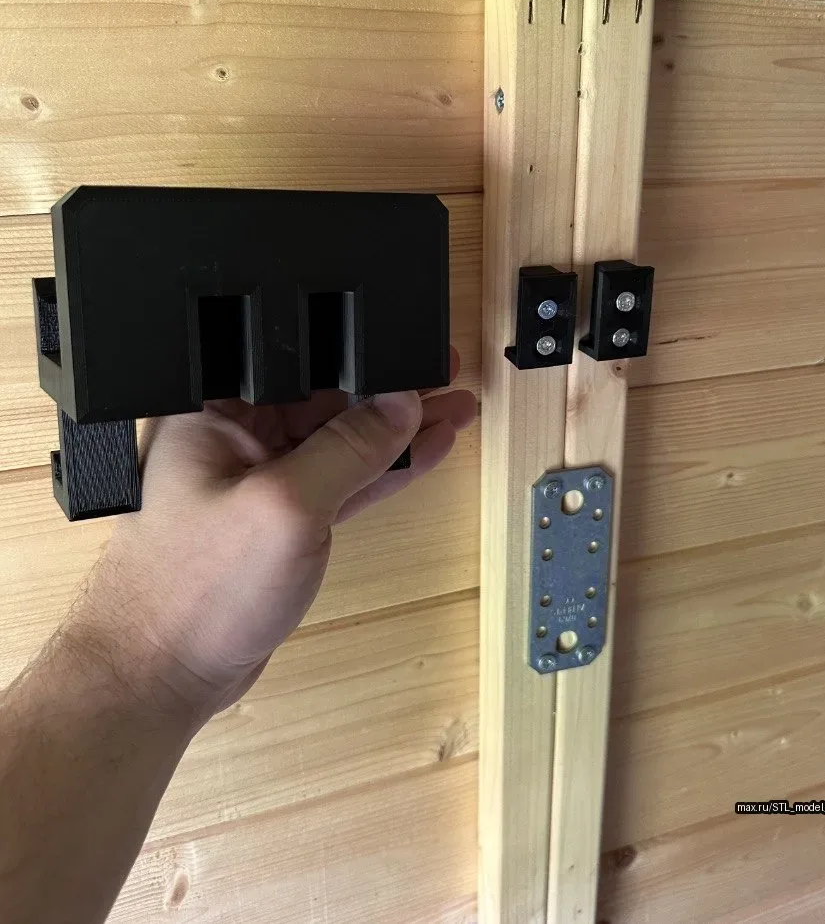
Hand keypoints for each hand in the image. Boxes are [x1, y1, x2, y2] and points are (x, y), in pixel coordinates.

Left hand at [64, 349, 475, 729]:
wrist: (163, 675)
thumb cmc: (193, 590)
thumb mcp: (286, 505)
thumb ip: (349, 448)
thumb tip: (401, 404)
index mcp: (214, 411)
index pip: (301, 365)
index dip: (363, 357)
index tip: (415, 355)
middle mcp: (234, 437)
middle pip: (327, 400)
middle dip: (392, 391)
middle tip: (447, 376)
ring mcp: (260, 480)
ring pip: (343, 442)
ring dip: (398, 432)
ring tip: (455, 410)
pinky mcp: (281, 519)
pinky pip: (343, 482)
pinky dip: (383, 471)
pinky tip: (423, 452)